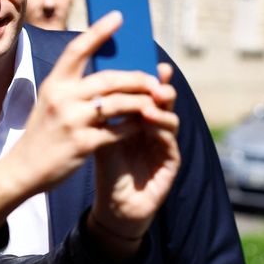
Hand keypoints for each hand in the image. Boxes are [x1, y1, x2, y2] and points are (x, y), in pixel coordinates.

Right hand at [6, 12, 164, 194]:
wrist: (23, 168)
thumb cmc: (44, 132)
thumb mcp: (51, 101)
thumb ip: (74, 87)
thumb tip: (111, 70)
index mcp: (54, 84)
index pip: (77, 49)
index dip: (99, 31)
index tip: (119, 16)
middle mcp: (62, 98)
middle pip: (109, 79)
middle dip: (137, 77)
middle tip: (154, 79)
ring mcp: (73, 121)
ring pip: (119, 103)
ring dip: (142, 102)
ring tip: (155, 102)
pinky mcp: (84, 144)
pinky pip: (119, 131)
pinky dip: (135, 126)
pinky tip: (143, 125)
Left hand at [89, 63, 180, 255]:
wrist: (114, 204)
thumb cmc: (108, 168)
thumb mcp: (101, 134)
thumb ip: (102, 110)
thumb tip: (92, 78)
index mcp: (140, 117)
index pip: (147, 91)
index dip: (148, 75)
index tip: (146, 59)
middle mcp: (156, 127)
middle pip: (163, 101)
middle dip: (160, 86)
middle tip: (157, 76)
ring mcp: (165, 144)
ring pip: (170, 118)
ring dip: (161, 108)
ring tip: (151, 102)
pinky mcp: (171, 162)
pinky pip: (170, 142)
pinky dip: (162, 130)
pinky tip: (152, 123)